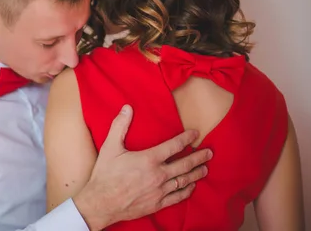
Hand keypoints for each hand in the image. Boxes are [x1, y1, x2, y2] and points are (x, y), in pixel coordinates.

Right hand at [74, 105, 211, 229]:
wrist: (101, 203)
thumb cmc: (105, 175)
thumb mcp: (110, 147)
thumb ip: (120, 126)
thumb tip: (127, 108)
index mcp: (149, 159)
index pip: (174, 146)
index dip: (187, 138)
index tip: (195, 134)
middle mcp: (158, 175)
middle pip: (185, 164)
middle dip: (199, 157)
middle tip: (209, 153)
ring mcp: (159, 191)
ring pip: (184, 181)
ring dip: (196, 173)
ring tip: (205, 168)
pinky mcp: (157, 203)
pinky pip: (177, 197)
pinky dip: (187, 191)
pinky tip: (192, 187)